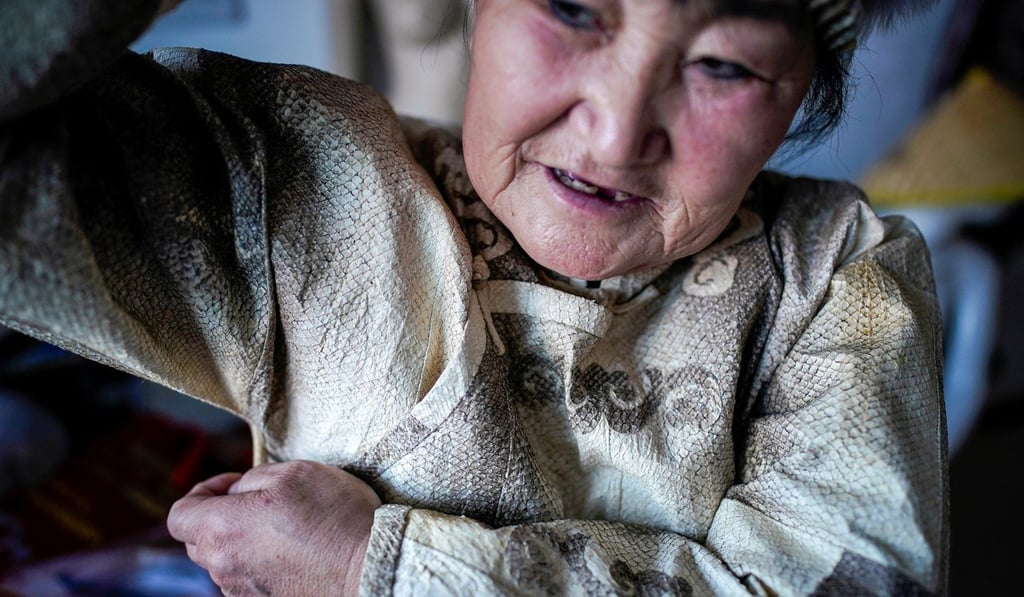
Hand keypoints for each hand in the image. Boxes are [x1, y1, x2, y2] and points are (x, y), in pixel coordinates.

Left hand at [167, 460, 381, 595]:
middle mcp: (223, 567)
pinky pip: (250, 578)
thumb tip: (237, 492)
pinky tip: (297, 551)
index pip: (178, 515)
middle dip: (222, 515)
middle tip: (261, 500)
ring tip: (285, 527)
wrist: (370, 568)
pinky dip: (263, 562)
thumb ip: (251, 478)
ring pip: (226, 560)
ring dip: (244, 540)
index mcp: (221, 530)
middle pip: (199, 540)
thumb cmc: (333, 516)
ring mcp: (243, 592)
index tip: (234, 483)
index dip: (201, 491)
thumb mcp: (292, 472)